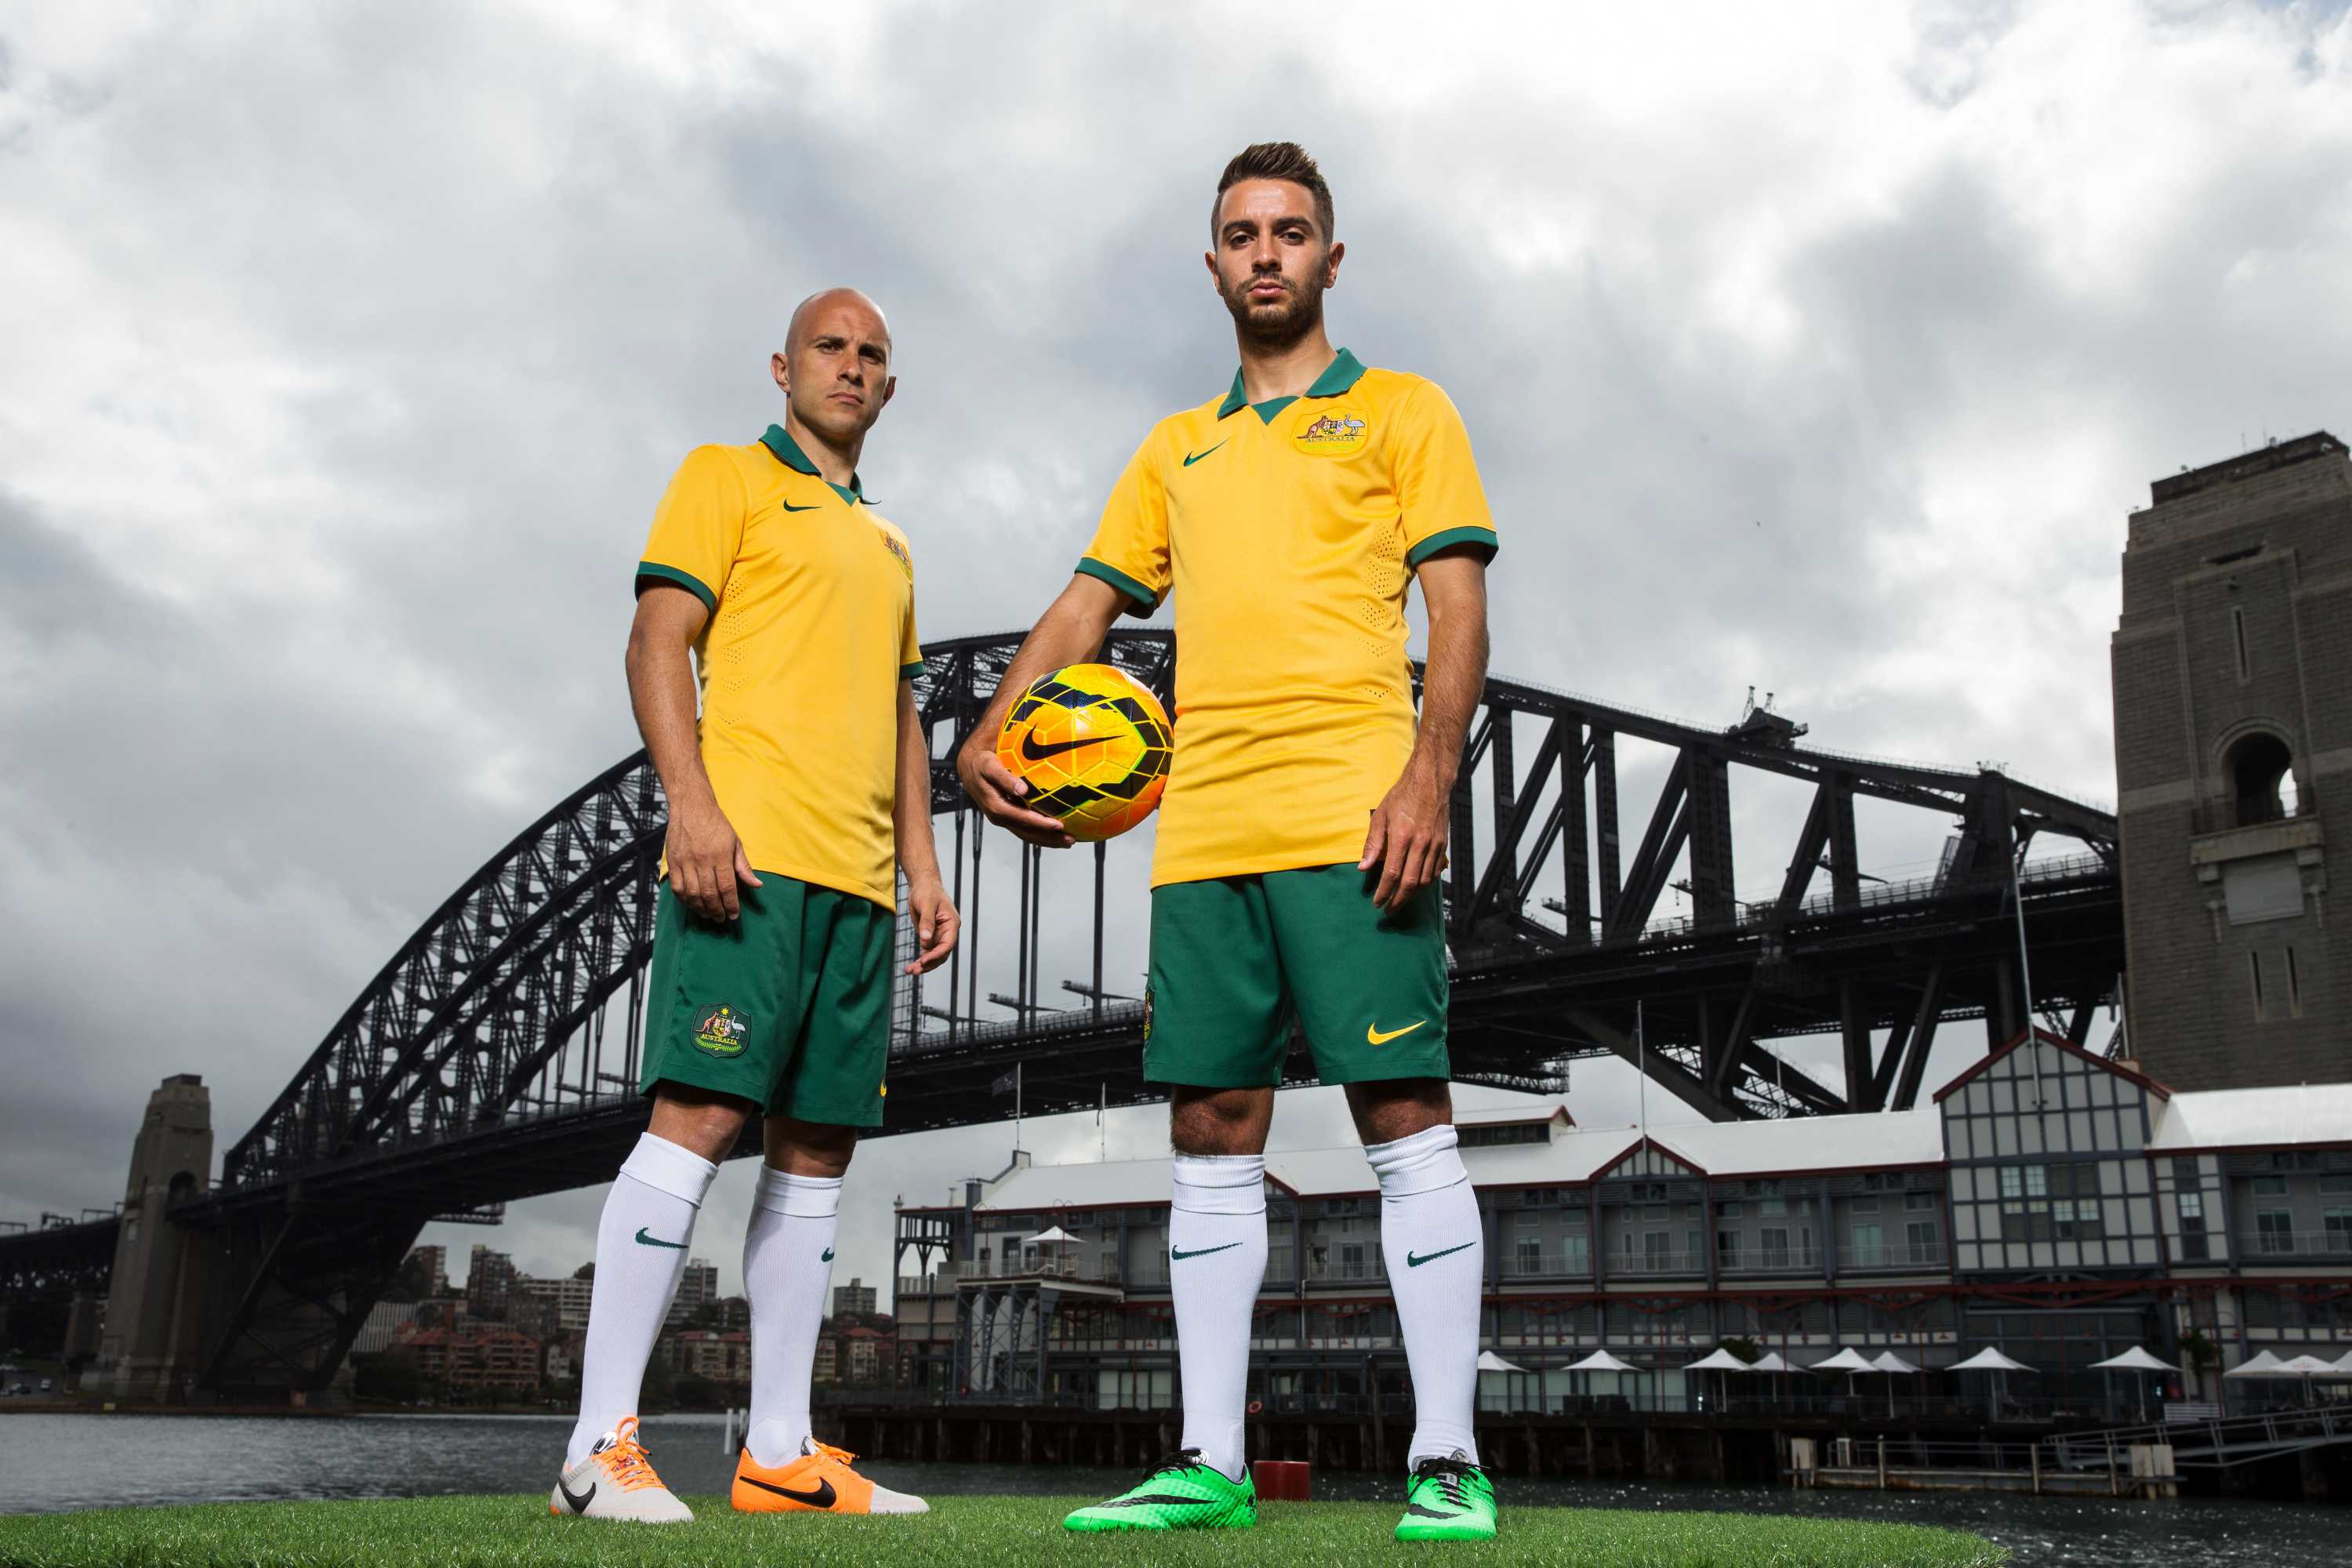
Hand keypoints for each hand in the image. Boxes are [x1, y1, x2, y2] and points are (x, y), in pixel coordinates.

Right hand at [665, 796, 761, 921]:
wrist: (691, 806)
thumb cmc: (716, 824)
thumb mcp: (735, 842)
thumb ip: (744, 866)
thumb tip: (757, 885)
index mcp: (721, 855)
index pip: (727, 887)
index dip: (731, 905)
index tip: (734, 915)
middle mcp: (702, 860)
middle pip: (710, 894)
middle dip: (717, 910)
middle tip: (721, 919)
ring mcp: (685, 861)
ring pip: (692, 894)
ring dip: (701, 908)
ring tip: (708, 915)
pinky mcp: (673, 862)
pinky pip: (677, 887)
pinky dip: (684, 899)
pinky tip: (692, 904)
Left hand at [904, 872, 959, 974]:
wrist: (922, 885)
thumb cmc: (927, 891)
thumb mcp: (926, 904)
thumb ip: (927, 922)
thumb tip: (925, 941)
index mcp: (952, 924)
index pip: (947, 944)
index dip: (936, 954)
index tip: (924, 961)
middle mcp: (947, 932)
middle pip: (941, 954)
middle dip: (929, 964)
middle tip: (914, 970)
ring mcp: (939, 935)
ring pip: (934, 956)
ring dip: (923, 965)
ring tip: (910, 971)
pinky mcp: (929, 936)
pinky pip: (927, 952)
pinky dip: (920, 960)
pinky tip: (911, 966)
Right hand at [955, 737, 1075, 847]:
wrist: (969, 767)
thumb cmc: (982, 763)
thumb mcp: (989, 766)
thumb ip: (1004, 778)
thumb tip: (1023, 790)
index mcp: (996, 806)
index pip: (1021, 819)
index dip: (1040, 824)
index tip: (1058, 825)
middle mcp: (999, 817)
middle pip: (1026, 833)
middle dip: (1049, 838)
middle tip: (1070, 839)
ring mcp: (1004, 819)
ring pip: (1027, 834)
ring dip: (1048, 840)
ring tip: (1068, 841)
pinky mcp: (1008, 817)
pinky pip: (1026, 829)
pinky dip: (1041, 834)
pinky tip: (1057, 833)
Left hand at [1359, 756, 1448, 911]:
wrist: (1430, 781)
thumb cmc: (1402, 796)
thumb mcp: (1380, 816)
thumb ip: (1372, 844)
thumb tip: (1363, 867)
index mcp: (1402, 836)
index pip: (1392, 874)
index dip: (1384, 892)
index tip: (1377, 902)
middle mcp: (1421, 843)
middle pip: (1410, 883)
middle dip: (1398, 900)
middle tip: (1388, 910)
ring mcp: (1434, 844)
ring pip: (1425, 880)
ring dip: (1411, 894)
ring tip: (1399, 899)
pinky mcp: (1443, 843)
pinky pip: (1435, 870)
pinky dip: (1425, 883)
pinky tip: (1415, 886)